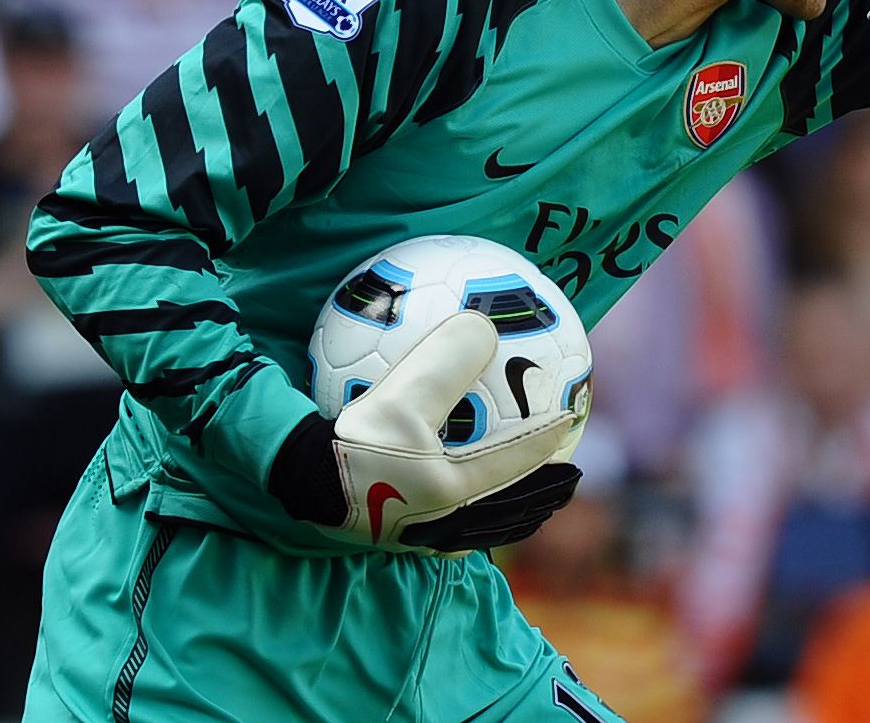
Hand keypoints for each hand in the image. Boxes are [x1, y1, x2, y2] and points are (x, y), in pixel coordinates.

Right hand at [267, 310, 580, 553]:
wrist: (298, 481)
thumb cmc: (351, 437)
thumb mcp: (401, 393)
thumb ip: (446, 361)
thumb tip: (482, 328)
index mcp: (454, 489)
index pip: (516, 461)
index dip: (547, 439)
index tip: (571, 420)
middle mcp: (445, 521)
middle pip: (511, 510)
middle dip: (544, 494)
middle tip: (570, 478)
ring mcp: (422, 537)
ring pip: (486, 529)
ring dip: (516, 513)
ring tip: (534, 502)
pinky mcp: (397, 541)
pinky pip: (450, 535)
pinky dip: (475, 522)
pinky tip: (467, 506)